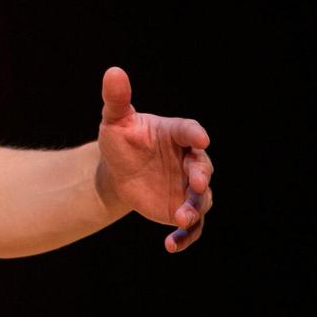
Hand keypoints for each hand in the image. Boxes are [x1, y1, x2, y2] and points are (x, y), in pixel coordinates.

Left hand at [95, 65, 213, 252]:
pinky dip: (185, 236)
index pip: (190, 131)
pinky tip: (170, 245)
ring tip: (181, 219)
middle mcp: (189, 160)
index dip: (195, 134)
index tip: (201, 138)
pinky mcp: (181, 209)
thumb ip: (117, 99)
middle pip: (203, 167)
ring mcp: (188, 187)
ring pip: (201, 200)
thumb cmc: (121, 139)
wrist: (118, 170)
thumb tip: (113, 71)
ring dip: (194, 209)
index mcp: (177, 134)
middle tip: (195, 183)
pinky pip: (192, 226)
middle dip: (201, 175)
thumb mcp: (115, 120)